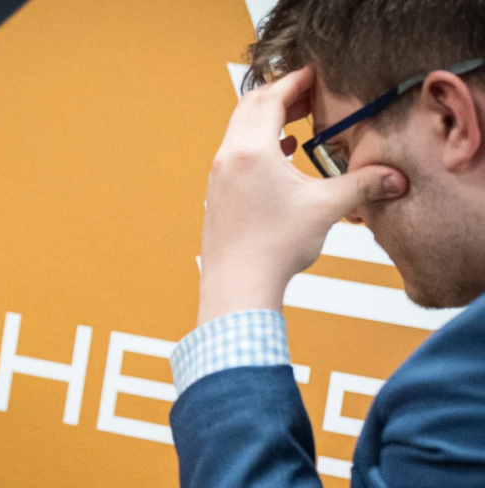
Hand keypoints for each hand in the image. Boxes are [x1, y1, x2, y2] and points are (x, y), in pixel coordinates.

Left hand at [197, 66, 407, 324]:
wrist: (238, 287)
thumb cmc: (274, 249)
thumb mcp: (325, 209)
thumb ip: (362, 185)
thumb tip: (395, 178)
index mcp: (251, 152)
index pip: (271, 98)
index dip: (296, 81)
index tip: (316, 74)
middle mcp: (228, 158)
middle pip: (250, 107)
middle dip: (282, 96)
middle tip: (311, 94)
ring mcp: (218, 177)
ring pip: (240, 131)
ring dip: (269, 120)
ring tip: (300, 121)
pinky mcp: (217, 195)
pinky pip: (236, 154)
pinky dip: (258, 144)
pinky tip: (283, 155)